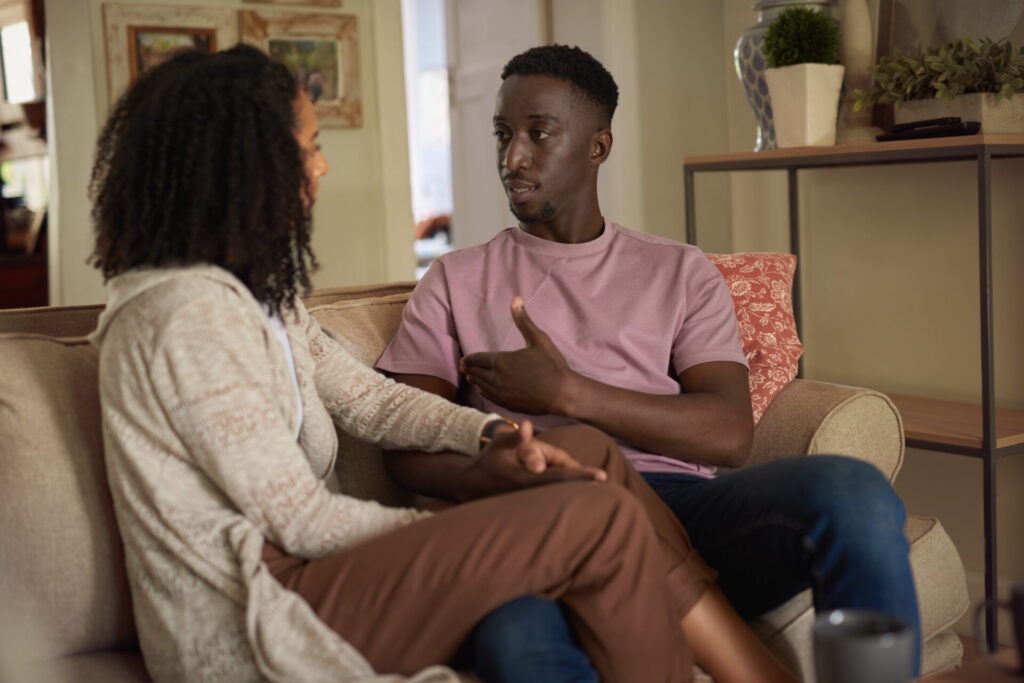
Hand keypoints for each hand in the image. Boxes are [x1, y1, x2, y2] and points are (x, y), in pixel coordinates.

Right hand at [457, 420, 606, 500]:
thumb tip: (528, 426)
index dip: (582, 476)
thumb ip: (516, 437)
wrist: (474, 486)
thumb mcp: (499, 444)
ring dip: (583, 492)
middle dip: (589, 486)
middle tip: (612, 481)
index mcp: (526, 478)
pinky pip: (557, 500)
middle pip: (567, 490)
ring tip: (606, 487)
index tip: (603, 476)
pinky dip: (573, 496)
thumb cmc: (491, 460)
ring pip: (563, 497)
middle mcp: (532, 494)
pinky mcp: (534, 506)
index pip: (559, 477)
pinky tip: (589, 494)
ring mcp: (533, 503)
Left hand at [460, 297, 578, 414]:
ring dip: (474, 380)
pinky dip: (483, 391)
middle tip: (463, 366)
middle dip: (469, 369)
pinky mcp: (508, 404)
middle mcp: (497, 378)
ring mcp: (502, 393)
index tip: (464, 359)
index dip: (469, 359)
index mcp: (502, 361)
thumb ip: (523, 320)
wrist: (562, 394)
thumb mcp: (538, 339)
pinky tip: (482, 390)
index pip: (477, 359)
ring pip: (481, 386)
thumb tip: (515, 299)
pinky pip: (489, 397)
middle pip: (476, 373)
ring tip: (470, 376)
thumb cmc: (552, 365)